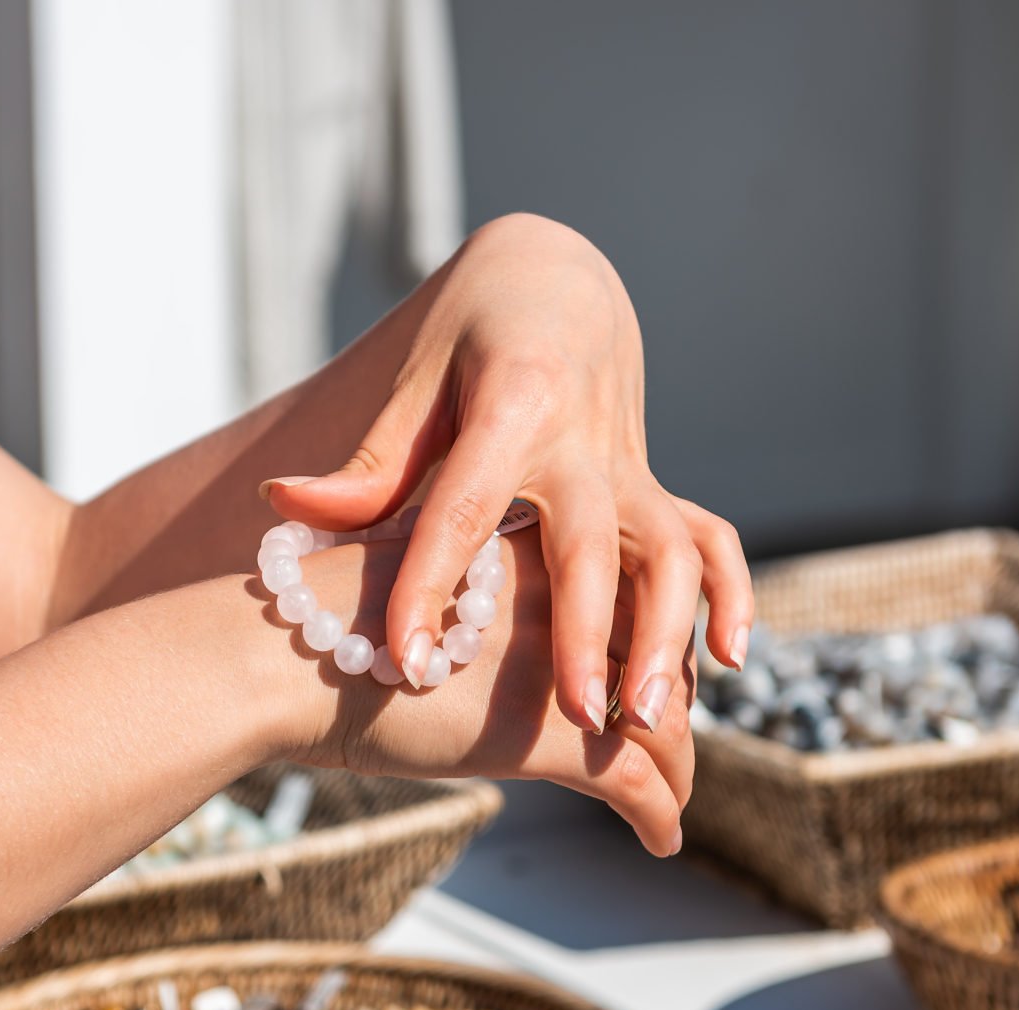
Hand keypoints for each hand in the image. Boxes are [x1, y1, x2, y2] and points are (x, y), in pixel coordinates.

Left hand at [258, 213, 750, 738]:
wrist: (556, 284)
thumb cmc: (468, 341)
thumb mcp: (416, 382)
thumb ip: (368, 462)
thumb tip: (286, 503)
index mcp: (512, 405)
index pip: (466, 508)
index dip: (433, 586)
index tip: (408, 659)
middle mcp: (585, 440)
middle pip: (592, 544)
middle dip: (587, 632)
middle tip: (578, 715)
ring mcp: (632, 468)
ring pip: (671, 551)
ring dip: (668, 634)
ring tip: (648, 715)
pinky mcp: (658, 488)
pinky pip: (714, 540)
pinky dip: (732, 596)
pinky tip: (730, 662)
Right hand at [277, 533, 692, 856]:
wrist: (289, 652)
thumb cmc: (316, 624)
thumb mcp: (401, 581)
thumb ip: (449, 595)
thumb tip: (449, 626)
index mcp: (532, 544)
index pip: (623, 589)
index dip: (638, 639)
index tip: (632, 672)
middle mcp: (567, 593)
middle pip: (658, 652)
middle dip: (666, 703)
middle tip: (660, 738)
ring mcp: (568, 664)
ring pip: (663, 721)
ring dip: (675, 767)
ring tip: (672, 795)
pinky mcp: (554, 734)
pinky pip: (638, 781)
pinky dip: (659, 815)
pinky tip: (661, 838)